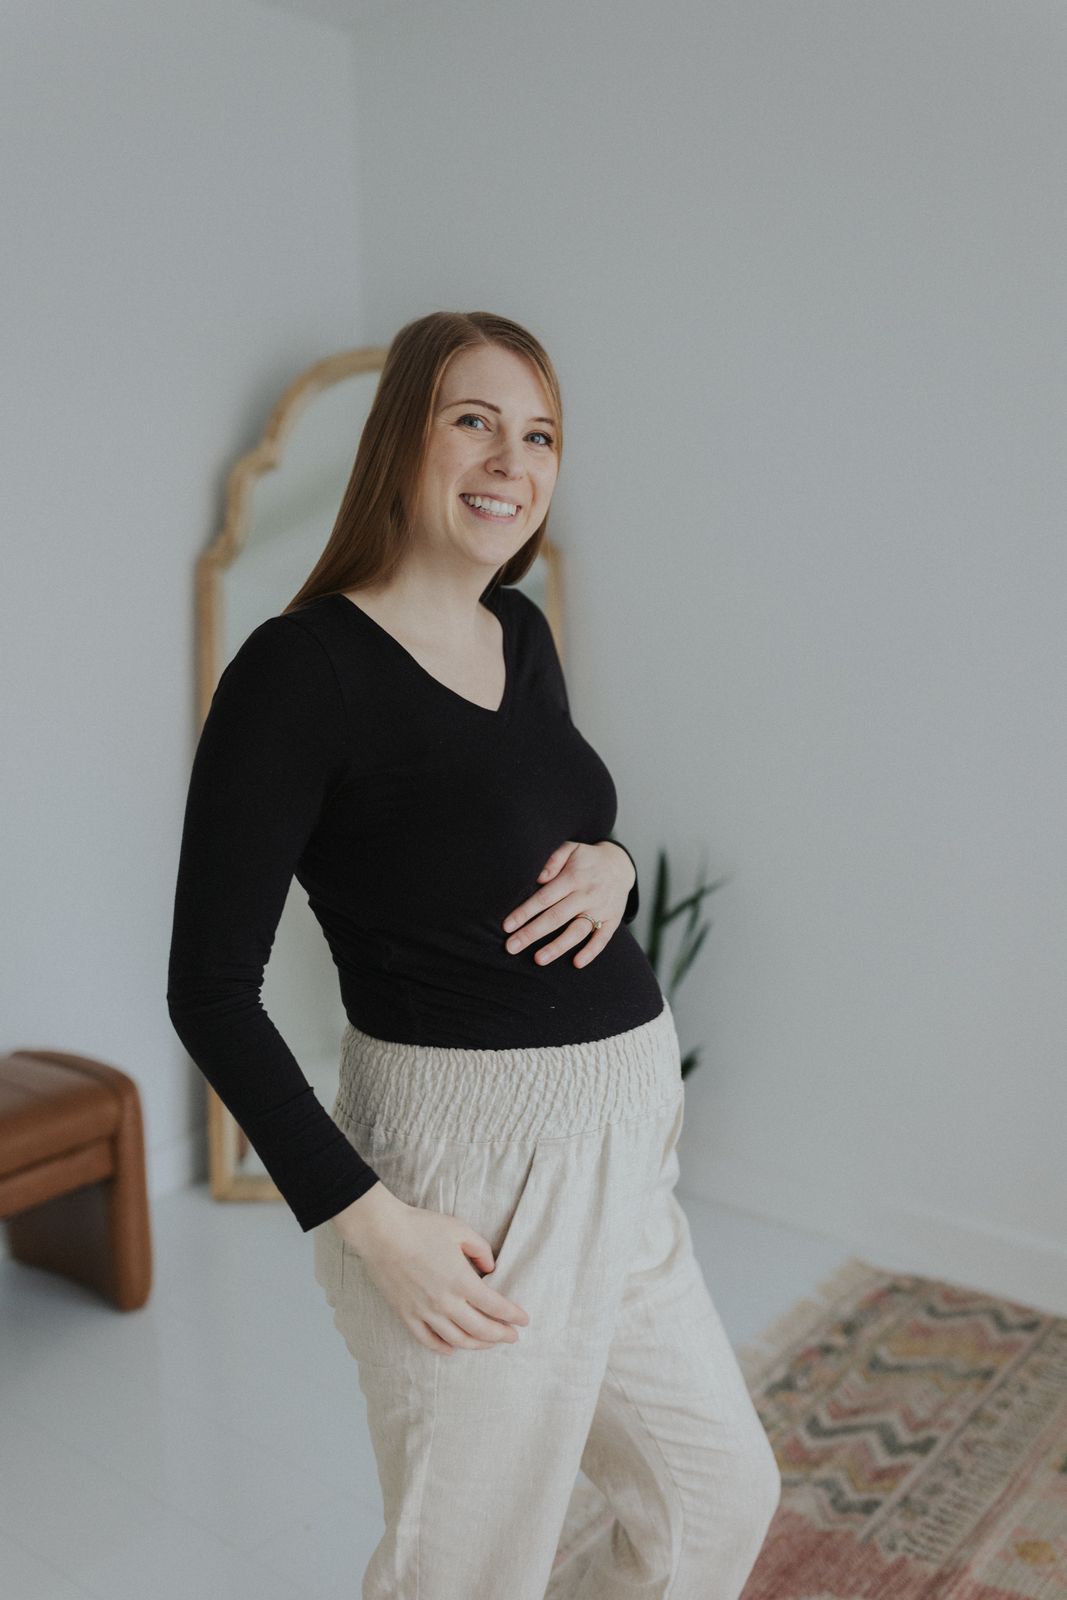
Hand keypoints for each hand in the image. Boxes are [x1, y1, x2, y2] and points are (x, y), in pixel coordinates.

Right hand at [334, 1190, 530, 1355]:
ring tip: (489, 1343)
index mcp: (461, 1280)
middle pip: (480, 1329)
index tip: (523, 1320)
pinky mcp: (406, 1314)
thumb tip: (490, 1268)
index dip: (512, 1315)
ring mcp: (424, 1311)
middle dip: (501, 1335)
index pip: (495, 1306)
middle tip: (513, 1337)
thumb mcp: (460, 1230)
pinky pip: (427, 1340)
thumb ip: (481, 1250)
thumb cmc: (421, 1227)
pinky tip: (453, 1348)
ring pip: (457, 1340)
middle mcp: (445, 1302)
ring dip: (477, 1345)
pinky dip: (443, 1348)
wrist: (381, 1233)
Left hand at [501, 840, 636, 968]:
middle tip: (511, 947)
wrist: (620, 865)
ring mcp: (601, 909)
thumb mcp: (570, 848)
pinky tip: (576, 963)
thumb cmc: (586, 859)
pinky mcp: (613, 920)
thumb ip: (553, 859)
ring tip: (538, 959)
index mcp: (574, 877)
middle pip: (556, 917)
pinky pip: (602, 939)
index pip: (545, 898)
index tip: (507, 926)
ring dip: (558, 947)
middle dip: (532, 933)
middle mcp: (587, 894)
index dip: (525, 912)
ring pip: (577, 931)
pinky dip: (591, 952)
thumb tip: (539, 878)